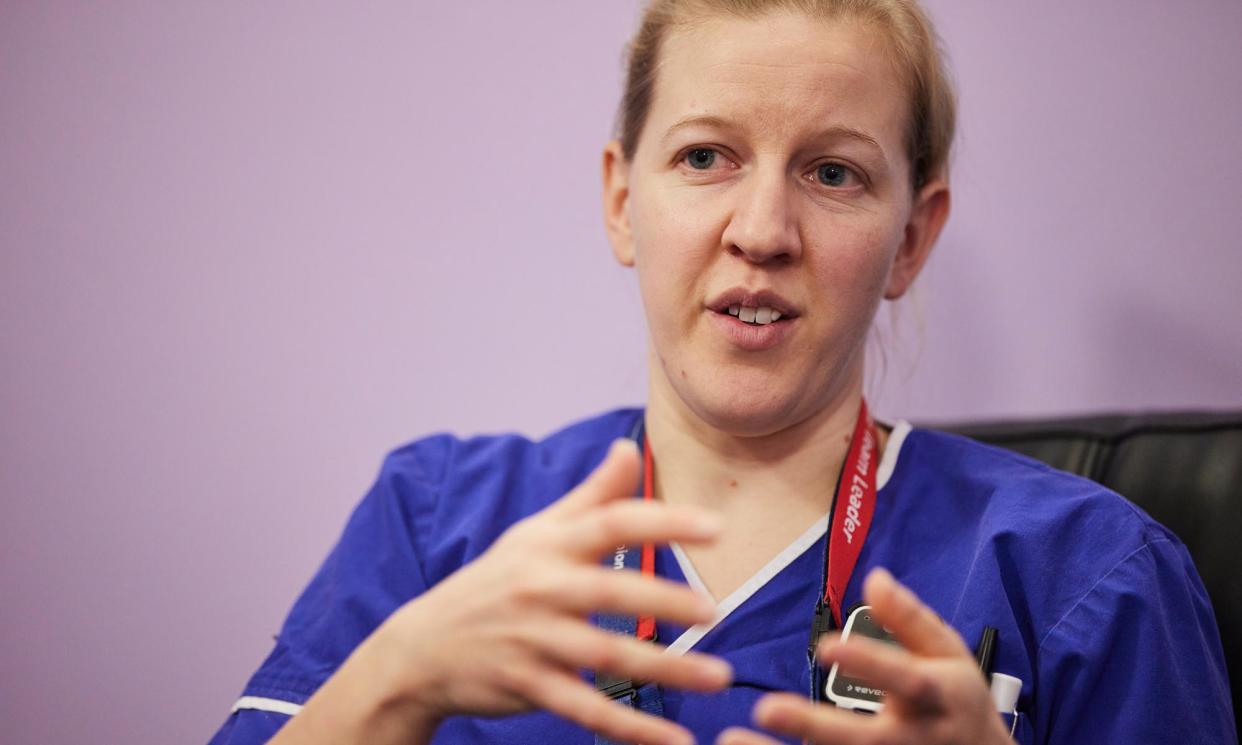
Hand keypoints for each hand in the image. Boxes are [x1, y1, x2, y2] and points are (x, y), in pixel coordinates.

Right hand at [368, 439, 730, 744]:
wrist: (423, 647)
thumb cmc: (494, 582)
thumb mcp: (536, 533)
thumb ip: (592, 496)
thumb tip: (627, 447)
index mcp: (550, 545)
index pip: (612, 523)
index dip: (664, 522)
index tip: (716, 527)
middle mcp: (542, 589)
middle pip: (610, 591)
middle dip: (664, 600)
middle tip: (714, 610)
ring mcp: (534, 640)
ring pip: (606, 656)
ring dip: (665, 669)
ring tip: (719, 677)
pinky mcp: (529, 686)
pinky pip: (587, 710)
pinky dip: (631, 730)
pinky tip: (674, 743)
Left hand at [717, 568, 1010, 744]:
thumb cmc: (960, 704)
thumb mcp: (950, 654)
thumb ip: (911, 619)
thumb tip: (875, 578)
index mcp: (936, 696)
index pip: (902, 678)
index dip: (867, 661)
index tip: (826, 644)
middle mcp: (915, 739)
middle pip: (865, 738)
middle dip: (815, 726)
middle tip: (765, 707)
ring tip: (731, 739)